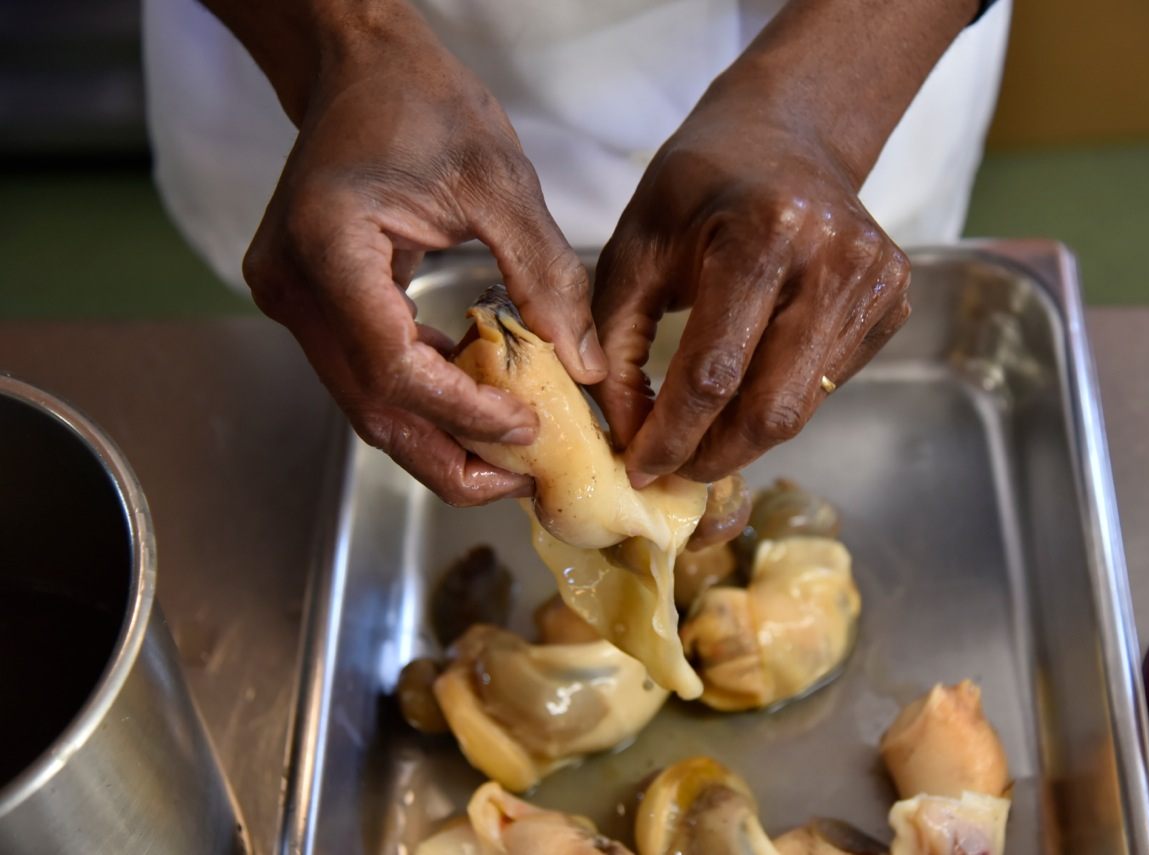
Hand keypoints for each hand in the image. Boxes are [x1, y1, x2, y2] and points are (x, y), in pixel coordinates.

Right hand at [237, 6, 605, 504]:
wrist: (359, 68)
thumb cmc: (422, 103)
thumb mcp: (499, 182)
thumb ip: (542, 277)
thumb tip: (583, 368)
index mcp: (328, 245)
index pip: (392, 366)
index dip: (464, 412)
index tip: (529, 428)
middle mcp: (293, 287)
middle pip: (371, 409)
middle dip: (450, 456)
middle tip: (521, 478)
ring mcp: (293, 301)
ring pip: (367, 404)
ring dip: (440, 436)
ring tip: (511, 452)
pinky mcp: (312, 306)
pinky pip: (369, 373)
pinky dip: (425, 397)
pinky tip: (479, 402)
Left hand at [592, 100, 909, 485]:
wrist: (785, 133)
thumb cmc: (697, 187)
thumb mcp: (635, 246)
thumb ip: (617, 339)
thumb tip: (627, 433)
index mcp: (764, 233)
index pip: (715, 370)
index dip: (673, 433)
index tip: (640, 466)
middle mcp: (834, 259)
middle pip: (772, 408)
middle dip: (714, 454)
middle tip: (673, 469)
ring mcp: (875, 283)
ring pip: (803, 407)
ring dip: (744, 437)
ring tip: (701, 436)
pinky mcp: (894, 301)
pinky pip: (827, 385)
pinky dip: (777, 400)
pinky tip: (747, 385)